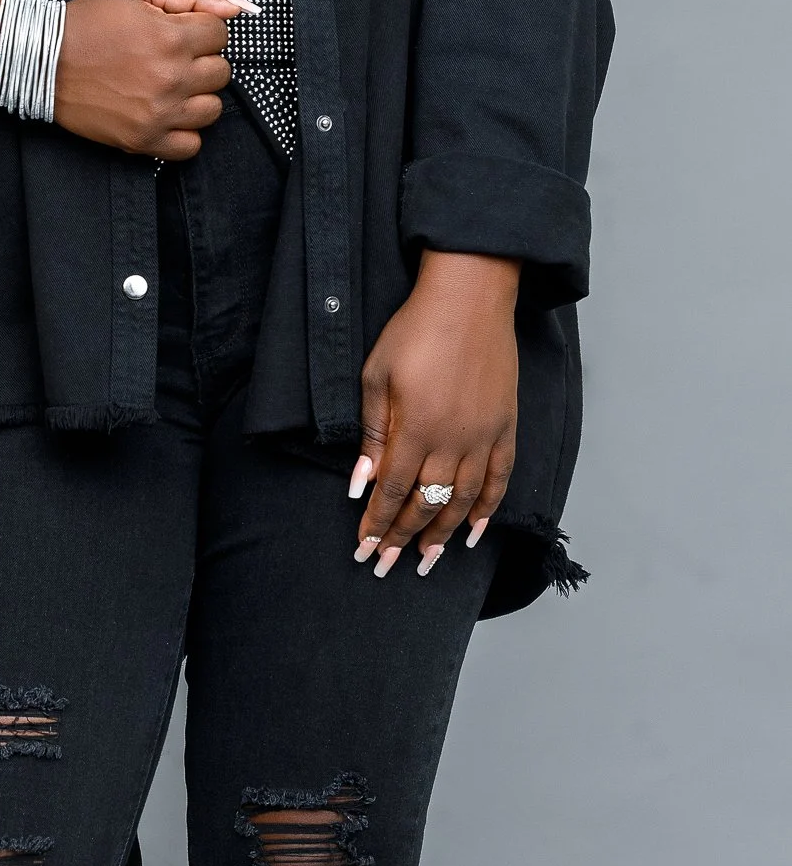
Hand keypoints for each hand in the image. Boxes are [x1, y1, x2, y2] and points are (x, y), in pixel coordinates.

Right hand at [0, 0, 242, 160]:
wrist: (43, 59)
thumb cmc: (89, 20)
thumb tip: (234, 7)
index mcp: (171, 37)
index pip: (220, 34)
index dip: (198, 27)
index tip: (175, 29)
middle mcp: (170, 78)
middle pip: (220, 72)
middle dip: (199, 59)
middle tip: (169, 55)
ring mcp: (158, 113)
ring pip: (212, 109)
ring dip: (196, 95)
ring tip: (168, 84)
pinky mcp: (143, 140)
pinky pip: (191, 146)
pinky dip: (184, 131)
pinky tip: (166, 113)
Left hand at [349, 251, 518, 577]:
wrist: (469, 299)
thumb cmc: (414, 330)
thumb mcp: (376, 375)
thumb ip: (371, 433)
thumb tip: (361, 483)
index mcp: (416, 428)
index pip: (393, 491)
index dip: (378, 524)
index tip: (365, 549)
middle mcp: (453, 441)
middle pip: (426, 504)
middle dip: (403, 539)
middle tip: (386, 566)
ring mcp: (483, 437)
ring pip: (463, 502)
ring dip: (442, 535)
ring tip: (427, 562)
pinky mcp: (506, 427)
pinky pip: (498, 480)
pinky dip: (486, 510)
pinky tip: (473, 533)